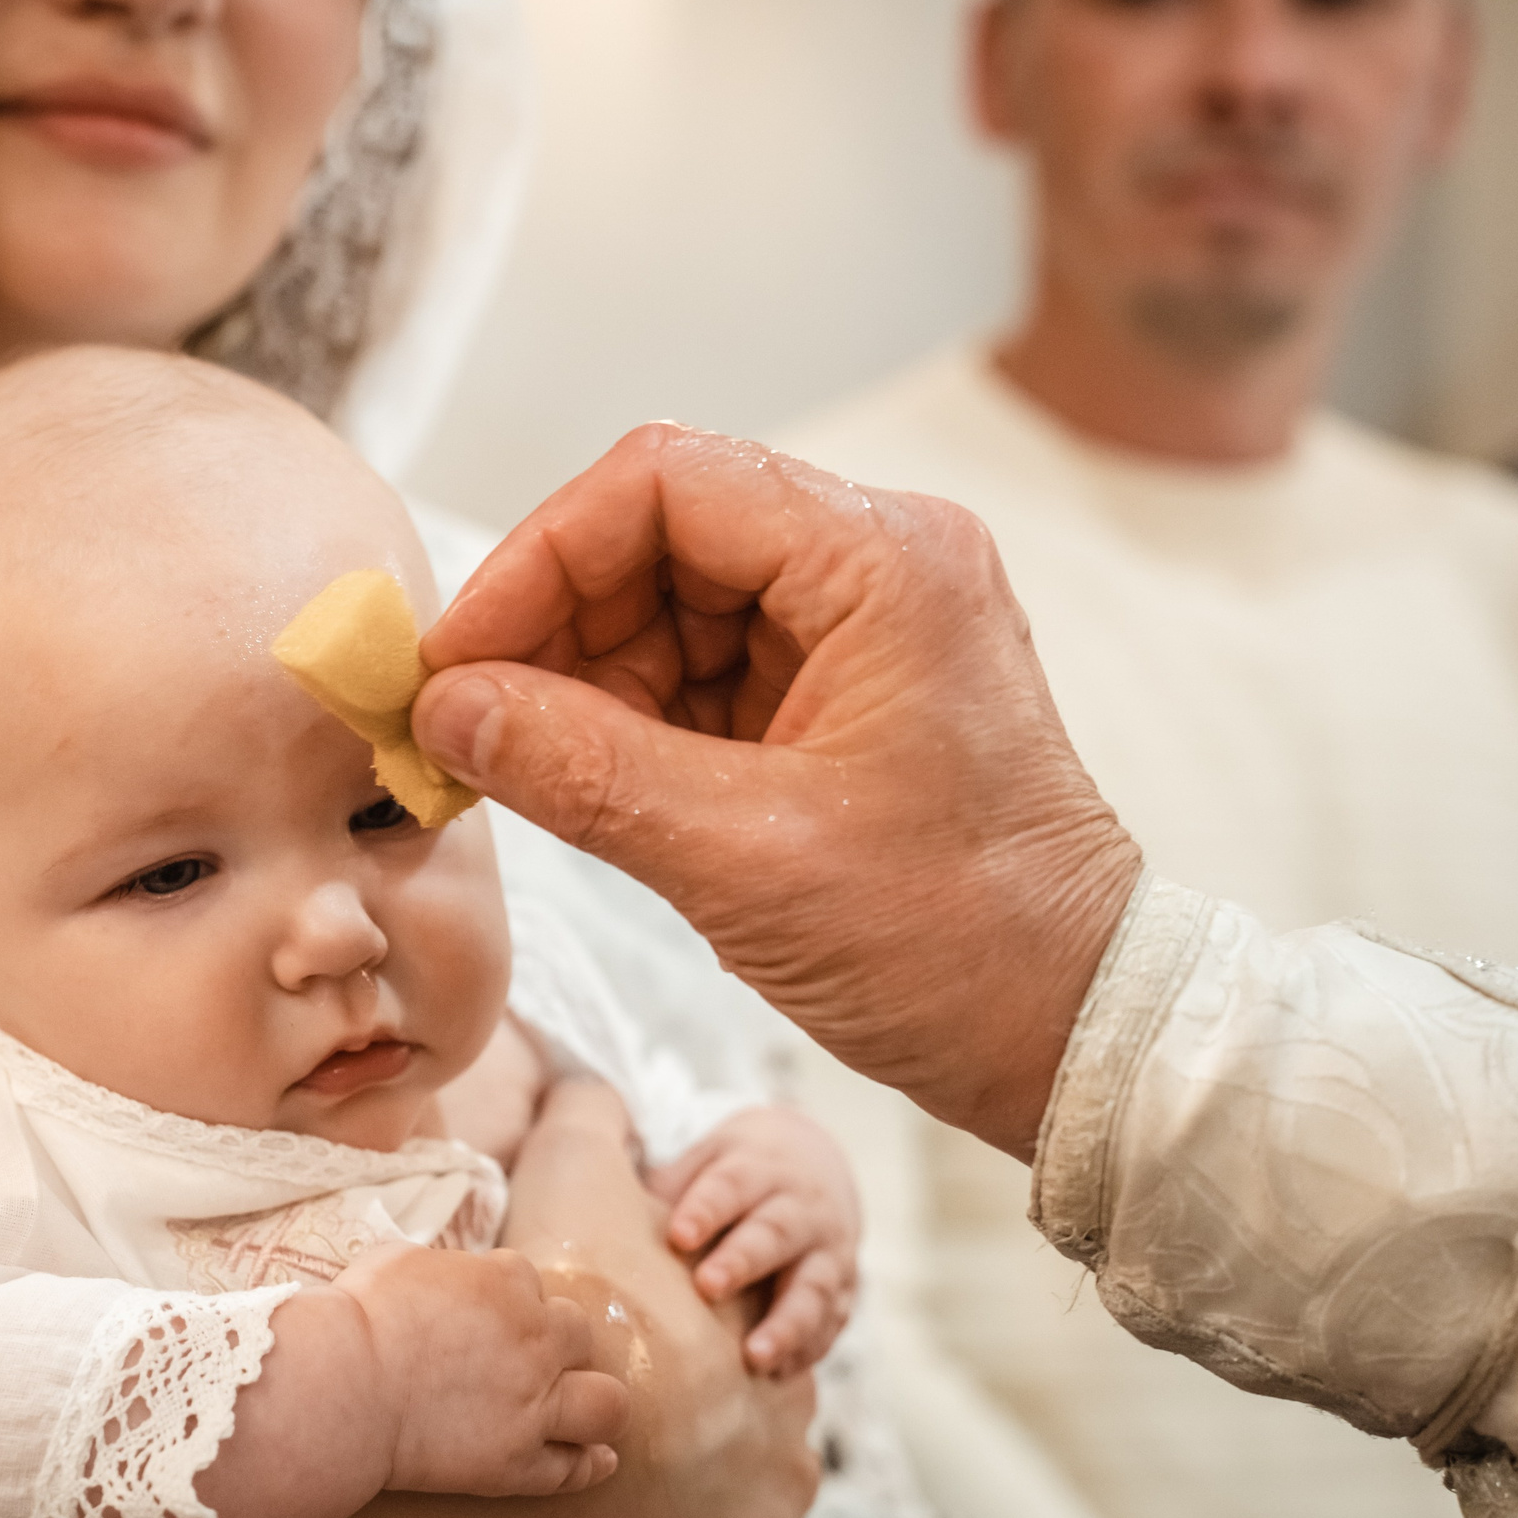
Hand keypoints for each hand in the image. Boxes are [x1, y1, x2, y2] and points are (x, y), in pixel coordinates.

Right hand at [174, 1079, 817, 1517]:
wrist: (343, 1387)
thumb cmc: (359, 1313)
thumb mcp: (399, 1257)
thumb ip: (441, 1261)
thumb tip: (442, 1262)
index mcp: (511, 1280)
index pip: (537, 1284)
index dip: (518, 1303)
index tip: (495, 1318)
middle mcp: (539, 1338)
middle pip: (582, 1337)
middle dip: (563, 1348)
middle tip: (537, 1364)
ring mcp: (535, 1404)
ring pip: (608, 1404)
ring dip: (599, 1405)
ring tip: (589, 1413)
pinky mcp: (520, 1463)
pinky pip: (577, 1468)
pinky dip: (591, 1464)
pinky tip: (598, 1461)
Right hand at [412, 424, 1143, 1159]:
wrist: (1072, 1033)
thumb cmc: (955, 945)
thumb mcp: (741, 859)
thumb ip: (579, 769)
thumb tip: (445, 710)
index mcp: (883, 562)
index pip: (665, 483)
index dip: (539, 558)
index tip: (457, 658)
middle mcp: (881, 565)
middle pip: (662, 535)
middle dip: (553, 625)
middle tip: (468, 723)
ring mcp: (867, 629)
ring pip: (674, 605)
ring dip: (585, 679)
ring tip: (525, 770)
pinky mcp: (847, 695)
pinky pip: (708, 671)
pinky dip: (634, 721)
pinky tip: (588, 785)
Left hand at [651, 1106, 858, 1377]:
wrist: (814, 1168)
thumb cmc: (734, 1177)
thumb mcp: (705, 1161)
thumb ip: (666, 1187)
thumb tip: (593, 1213)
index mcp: (760, 1169)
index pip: (733, 1185)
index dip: (706, 1209)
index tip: (678, 1235)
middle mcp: (802, 1209)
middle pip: (775, 1233)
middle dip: (743, 1260)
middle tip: (708, 1287)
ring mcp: (828, 1252)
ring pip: (812, 1286)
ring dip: (786, 1322)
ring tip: (754, 1356)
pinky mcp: (842, 1292)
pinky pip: (830, 1324)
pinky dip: (807, 1349)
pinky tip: (778, 1375)